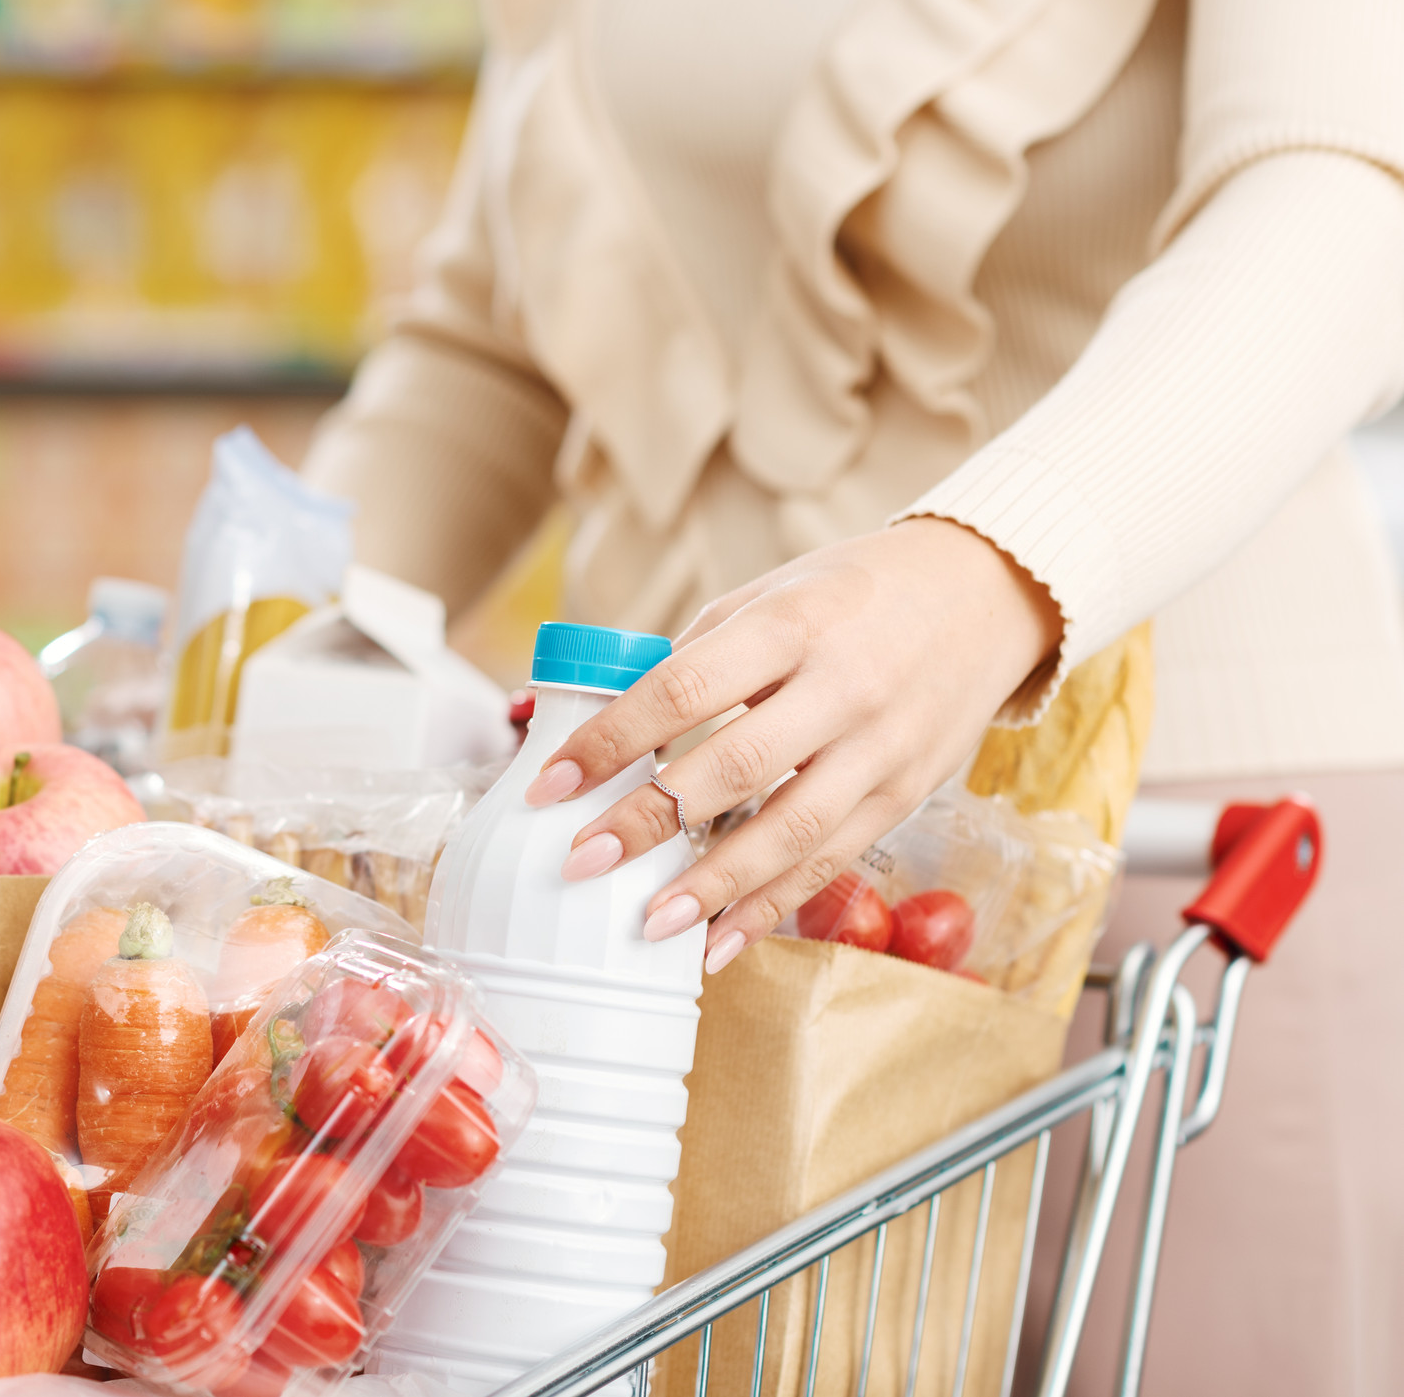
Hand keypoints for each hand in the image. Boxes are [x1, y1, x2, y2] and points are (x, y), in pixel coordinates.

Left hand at [525, 518, 1062, 973]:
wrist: (985, 594)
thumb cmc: (852, 594)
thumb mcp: (771, 596)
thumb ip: (699, 657)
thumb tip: (609, 725)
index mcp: (790, 624)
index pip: (684, 688)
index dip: (612, 739)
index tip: (550, 783)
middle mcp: (841, 687)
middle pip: (733, 766)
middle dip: (650, 822)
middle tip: (582, 862)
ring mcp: (881, 747)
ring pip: (791, 831)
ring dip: (714, 886)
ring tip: (649, 923)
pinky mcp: (908, 795)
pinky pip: (834, 861)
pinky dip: (774, 906)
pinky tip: (720, 941)